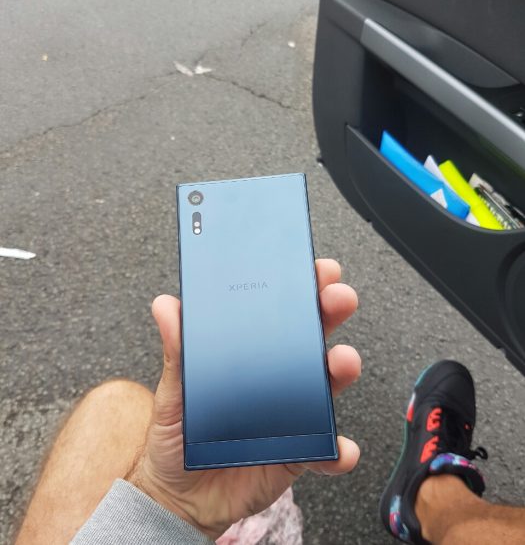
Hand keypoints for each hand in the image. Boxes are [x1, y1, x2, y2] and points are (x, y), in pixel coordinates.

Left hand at [127, 259, 360, 539]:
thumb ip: (176, 351)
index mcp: (250, 354)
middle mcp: (278, 377)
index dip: (300, 286)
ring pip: (328, 384)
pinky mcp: (299, 452)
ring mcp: (292, 413)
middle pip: (312, 337)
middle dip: (330, 310)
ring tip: (341, 362)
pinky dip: (338, 450)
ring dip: (342, 369)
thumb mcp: (173, 390)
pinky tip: (339, 449)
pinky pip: (326, 450)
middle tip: (337, 298)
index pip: (280, 312)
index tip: (313, 268)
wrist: (181, 496)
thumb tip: (167, 305)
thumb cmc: (178, 436)